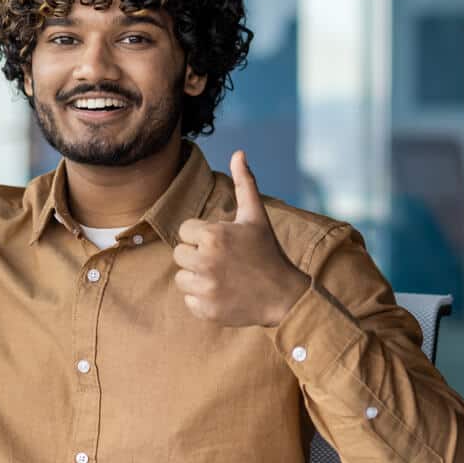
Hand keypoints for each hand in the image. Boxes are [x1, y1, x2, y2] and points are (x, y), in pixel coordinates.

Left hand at [173, 151, 309, 326]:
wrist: (283, 296)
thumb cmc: (267, 252)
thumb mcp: (256, 216)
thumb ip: (244, 182)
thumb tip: (238, 152)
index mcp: (213, 236)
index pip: (185, 231)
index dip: (204, 235)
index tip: (225, 243)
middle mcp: (206, 262)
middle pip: (179, 254)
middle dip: (197, 256)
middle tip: (224, 261)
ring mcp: (205, 288)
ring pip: (181, 278)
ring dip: (198, 278)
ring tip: (223, 277)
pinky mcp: (205, 310)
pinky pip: (189, 301)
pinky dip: (203, 299)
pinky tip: (224, 294)